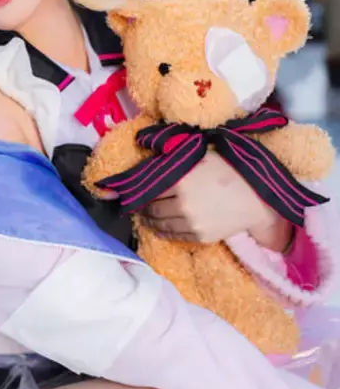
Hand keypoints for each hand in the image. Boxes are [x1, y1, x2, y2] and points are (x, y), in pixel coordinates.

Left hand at [138, 152, 291, 249]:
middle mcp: (182, 204)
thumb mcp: (201, 157)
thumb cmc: (230, 171)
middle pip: (152, 209)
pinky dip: (162, 231)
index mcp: (181, 181)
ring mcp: (191, 223)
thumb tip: (150, 152)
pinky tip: (159, 227)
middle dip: (142, 207)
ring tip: (145, 216)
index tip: (132, 190)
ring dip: (149, 221)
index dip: (140, 190)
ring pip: (160, 224)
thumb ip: (176, 159)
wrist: (257, 198)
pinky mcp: (199, 236)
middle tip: (137, 205)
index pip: (150, 188)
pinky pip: (173, 235)